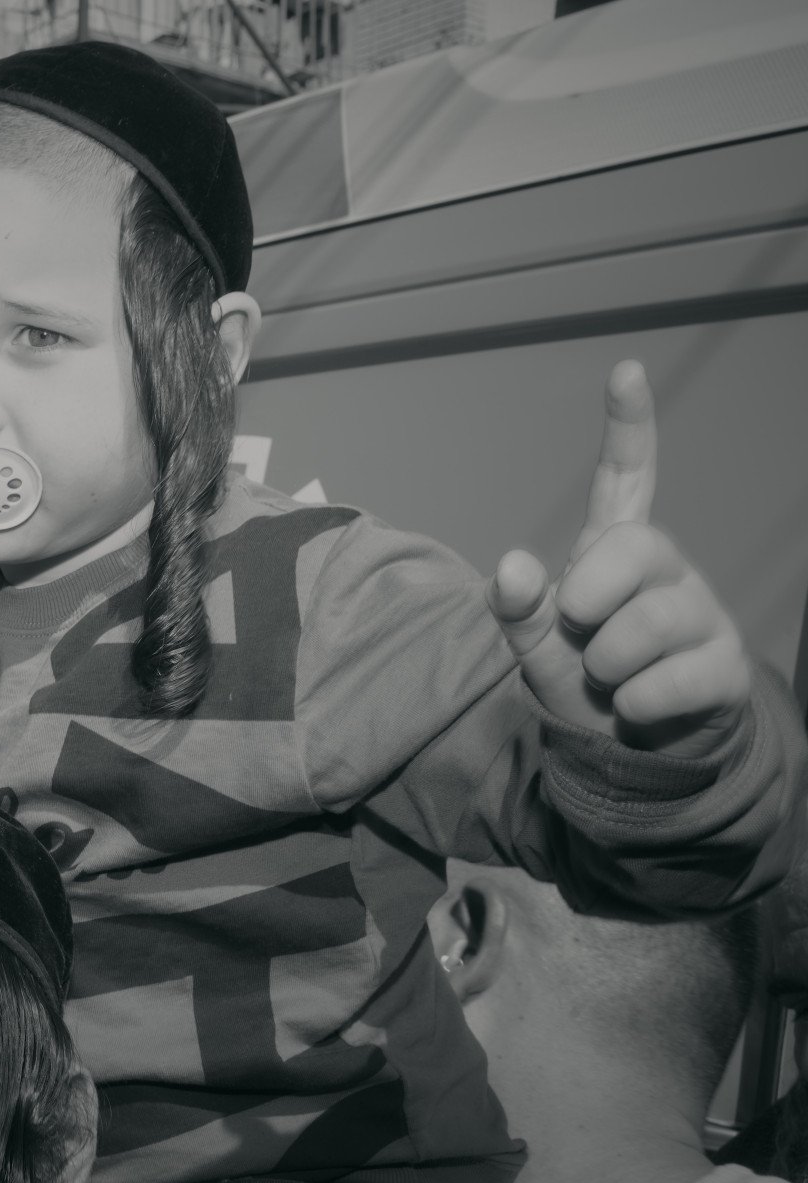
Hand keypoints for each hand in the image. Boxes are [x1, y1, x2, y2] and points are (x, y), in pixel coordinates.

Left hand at [488, 360, 749, 757]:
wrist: (631, 752)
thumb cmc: (582, 682)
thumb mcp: (533, 645)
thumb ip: (516, 608)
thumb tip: (515, 564)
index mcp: (614, 552)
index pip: (625, 479)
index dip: (627, 427)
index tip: (624, 371)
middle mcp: (667, 569)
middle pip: (631, 551)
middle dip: (586, 600)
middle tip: (580, 632)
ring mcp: (703, 614)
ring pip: (644, 626)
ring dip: (603, 666)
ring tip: (607, 678)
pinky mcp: (726, 667)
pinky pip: (666, 682)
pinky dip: (631, 704)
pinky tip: (636, 706)